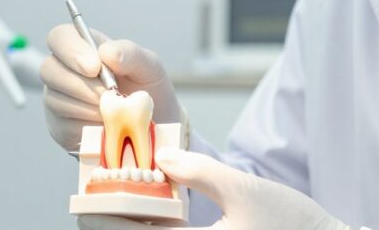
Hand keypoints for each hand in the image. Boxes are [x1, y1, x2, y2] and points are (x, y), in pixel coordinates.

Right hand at [39, 25, 182, 150]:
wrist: (153, 128)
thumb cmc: (147, 90)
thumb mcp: (148, 67)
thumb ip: (130, 54)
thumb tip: (106, 53)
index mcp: (83, 48)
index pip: (59, 37)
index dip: (71, 51)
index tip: (94, 67)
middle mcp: (64, 70)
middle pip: (49, 70)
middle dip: (80, 85)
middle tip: (108, 96)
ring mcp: (58, 99)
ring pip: (55, 100)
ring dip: (87, 108)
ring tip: (113, 112)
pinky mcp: (60, 127)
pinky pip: (63, 126)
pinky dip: (87, 127)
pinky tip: (105, 126)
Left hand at [78, 148, 348, 229]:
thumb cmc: (292, 223)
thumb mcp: (243, 189)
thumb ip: (198, 172)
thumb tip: (161, 155)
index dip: (105, 217)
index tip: (87, 198)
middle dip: (115, 221)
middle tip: (98, 200)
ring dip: (138, 225)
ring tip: (125, 202)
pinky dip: (158, 228)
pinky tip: (158, 215)